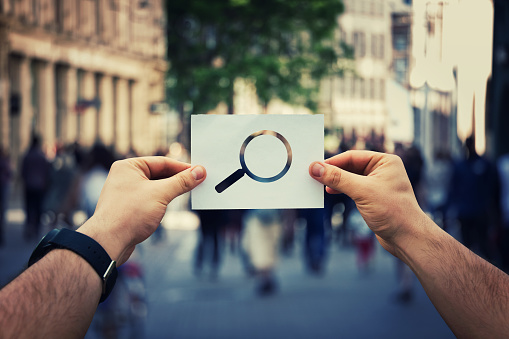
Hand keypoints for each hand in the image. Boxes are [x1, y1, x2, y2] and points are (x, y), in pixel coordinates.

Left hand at [78, 157, 205, 264]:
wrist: (108, 242)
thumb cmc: (129, 214)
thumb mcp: (161, 194)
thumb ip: (181, 182)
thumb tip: (199, 172)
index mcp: (128, 167)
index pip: (162, 162)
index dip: (182, 167)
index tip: (199, 172)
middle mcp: (125, 177)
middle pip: (159, 174)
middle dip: (178, 180)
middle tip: (198, 182)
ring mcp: (126, 193)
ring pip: (155, 188)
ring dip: (171, 191)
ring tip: (188, 193)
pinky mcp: (128, 208)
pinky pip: (150, 200)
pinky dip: (162, 201)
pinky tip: (171, 206)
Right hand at [309, 150, 428, 256]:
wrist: (407, 237)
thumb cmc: (393, 211)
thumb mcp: (362, 191)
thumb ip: (337, 178)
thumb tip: (315, 168)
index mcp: (385, 161)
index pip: (352, 156)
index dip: (332, 162)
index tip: (314, 167)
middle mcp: (382, 170)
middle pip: (350, 166)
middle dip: (333, 171)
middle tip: (314, 176)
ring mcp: (378, 184)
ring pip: (350, 178)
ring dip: (336, 181)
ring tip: (320, 186)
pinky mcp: (373, 197)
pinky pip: (353, 188)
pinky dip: (341, 189)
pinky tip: (331, 192)